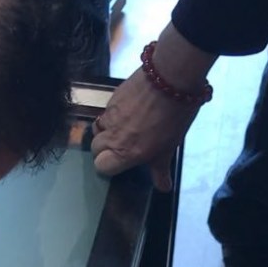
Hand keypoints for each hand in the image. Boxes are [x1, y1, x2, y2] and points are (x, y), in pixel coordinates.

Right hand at [90, 23, 215, 185]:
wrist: (170, 78)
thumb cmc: (173, 117)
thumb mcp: (169, 148)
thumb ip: (160, 169)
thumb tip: (163, 188)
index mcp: (125, 152)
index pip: (101, 167)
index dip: (107, 167)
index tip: (118, 165)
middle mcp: (113, 136)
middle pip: (94, 149)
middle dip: (103, 151)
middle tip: (119, 148)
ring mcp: (110, 116)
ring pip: (96, 129)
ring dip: (104, 133)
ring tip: (120, 131)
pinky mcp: (112, 99)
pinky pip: (105, 112)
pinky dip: (111, 116)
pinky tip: (127, 112)